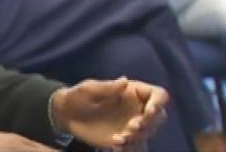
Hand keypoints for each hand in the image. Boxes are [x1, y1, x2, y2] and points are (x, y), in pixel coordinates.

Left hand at [52, 79, 168, 151]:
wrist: (67, 116)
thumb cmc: (78, 96)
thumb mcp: (89, 89)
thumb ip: (108, 87)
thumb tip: (125, 80)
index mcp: (133, 92)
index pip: (158, 95)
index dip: (158, 102)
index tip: (149, 111)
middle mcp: (137, 108)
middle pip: (159, 117)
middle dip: (149, 124)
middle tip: (131, 127)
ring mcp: (133, 125)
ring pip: (149, 133)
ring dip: (138, 138)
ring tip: (118, 139)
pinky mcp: (126, 139)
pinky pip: (137, 146)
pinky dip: (130, 148)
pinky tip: (115, 146)